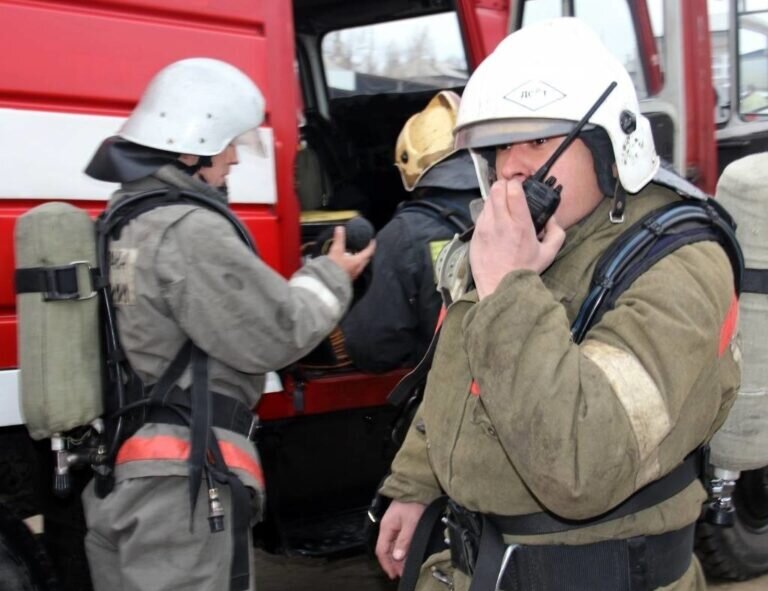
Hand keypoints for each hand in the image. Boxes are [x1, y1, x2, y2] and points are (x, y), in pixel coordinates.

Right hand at [326, 226, 375, 279]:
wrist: (328, 283)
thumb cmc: (334, 268)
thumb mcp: (336, 250)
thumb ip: (339, 239)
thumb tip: (340, 229)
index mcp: (358, 261)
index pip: (369, 252)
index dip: (371, 245)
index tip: (373, 241)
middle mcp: (358, 268)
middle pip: (366, 259)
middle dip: (366, 253)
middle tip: (364, 247)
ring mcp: (354, 274)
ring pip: (360, 265)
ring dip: (359, 259)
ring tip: (354, 254)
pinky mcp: (348, 278)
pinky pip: (354, 270)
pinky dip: (353, 265)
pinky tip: (347, 264)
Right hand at [375, 500, 426, 578]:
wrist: (417, 487)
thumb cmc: (414, 502)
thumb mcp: (411, 523)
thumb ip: (404, 541)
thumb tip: (397, 557)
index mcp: (386, 527)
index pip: (382, 551)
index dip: (387, 564)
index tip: (394, 574)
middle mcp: (388, 527)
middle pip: (386, 549)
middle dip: (393, 563)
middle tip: (401, 573)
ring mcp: (393, 524)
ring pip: (392, 545)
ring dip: (397, 557)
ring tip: (405, 566)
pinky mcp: (400, 522)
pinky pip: (398, 539)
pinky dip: (401, 549)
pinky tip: (407, 554)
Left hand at [470, 179, 564, 298]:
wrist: (500, 287)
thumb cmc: (524, 271)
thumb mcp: (549, 253)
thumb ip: (556, 232)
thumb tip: (552, 218)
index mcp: (520, 225)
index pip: (513, 190)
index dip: (516, 184)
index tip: (520, 187)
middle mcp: (500, 223)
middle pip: (496, 189)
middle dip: (504, 186)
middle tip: (509, 192)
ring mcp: (485, 228)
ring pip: (487, 200)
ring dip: (495, 199)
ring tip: (502, 207)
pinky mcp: (475, 235)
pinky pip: (480, 215)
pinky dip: (488, 213)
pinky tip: (494, 222)